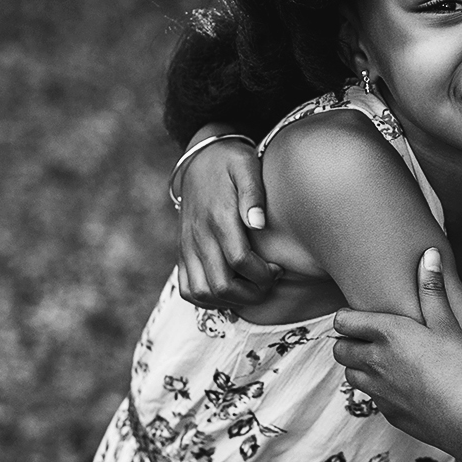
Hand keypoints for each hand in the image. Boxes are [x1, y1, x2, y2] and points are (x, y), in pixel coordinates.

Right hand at [177, 130, 280, 308]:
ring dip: (231, 301)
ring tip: (252, 288)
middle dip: (252, 293)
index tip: (278, 269)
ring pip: (203, 293)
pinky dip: (208, 300)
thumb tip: (259, 223)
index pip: (241, 261)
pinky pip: (188, 289)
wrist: (199, 160)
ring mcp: (188, 247)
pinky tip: (230, 292)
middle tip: (269, 283)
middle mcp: (200, 236)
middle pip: (222, 285)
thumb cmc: (230, 163)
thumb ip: (253, 192)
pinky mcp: (182, 253)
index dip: (264, 274)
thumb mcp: (246, 165)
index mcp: (219, 217)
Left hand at [333, 250, 461, 451]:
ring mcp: (378, 392)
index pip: (343, 321)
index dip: (348, 317)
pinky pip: (372, 399)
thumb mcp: (448, 324)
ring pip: (351, 376)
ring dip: (359, 367)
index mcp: (386, 334)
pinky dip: (378, 391)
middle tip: (371, 338)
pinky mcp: (388, 413)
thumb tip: (428, 255)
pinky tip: (403, 388)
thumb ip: (432, 290)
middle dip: (348, 342)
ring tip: (384, 362)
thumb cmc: (460, 367)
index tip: (362, 316)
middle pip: (340, 350)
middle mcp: (374, 362)